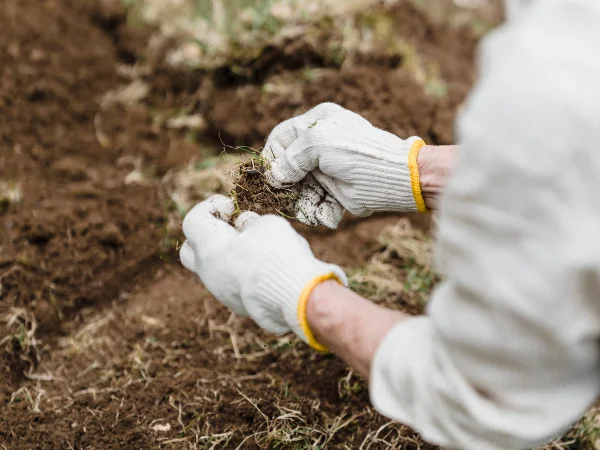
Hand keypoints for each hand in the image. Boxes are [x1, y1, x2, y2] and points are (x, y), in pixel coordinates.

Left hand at [179, 195, 346, 349]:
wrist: (293, 297)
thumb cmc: (277, 254)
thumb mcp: (265, 224)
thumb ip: (249, 223)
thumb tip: (244, 227)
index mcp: (208, 247)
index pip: (193, 220)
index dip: (211, 207)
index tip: (232, 207)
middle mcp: (208, 272)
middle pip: (191, 250)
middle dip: (208, 236)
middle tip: (232, 229)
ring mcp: (221, 292)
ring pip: (214, 269)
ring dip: (229, 255)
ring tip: (257, 248)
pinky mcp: (238, 306)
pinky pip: (232, 283)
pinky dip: (242, 273)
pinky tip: (266, 269)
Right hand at [261, 103, 428, 228]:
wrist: (393, 177)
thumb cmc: (355, 153)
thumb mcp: (316, 144)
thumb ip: (290, 157)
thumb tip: (273, 176)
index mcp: (316, 122)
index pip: (281, 137)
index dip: (272, 157)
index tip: (268, 176)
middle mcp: (320, 143)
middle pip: (289, 167)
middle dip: (289, 186)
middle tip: (290, 197)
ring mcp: (328, 167)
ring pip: (301, 188)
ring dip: (304, 202)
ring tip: (313, 210)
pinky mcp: (336, 189)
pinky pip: (317, 201)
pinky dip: (320, 211)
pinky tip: (328, 214)